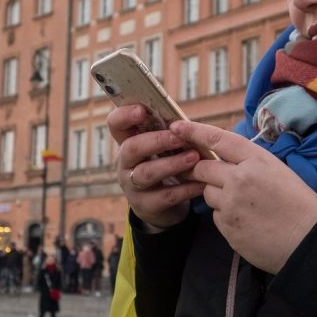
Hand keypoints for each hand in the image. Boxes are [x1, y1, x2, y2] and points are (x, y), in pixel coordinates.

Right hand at [108, 105, 205, 228]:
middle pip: (131, 148)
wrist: (161, 205)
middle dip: (156, 140)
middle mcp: (125, 163)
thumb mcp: (161, 148)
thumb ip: (168, 133)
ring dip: (171, 164)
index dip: (125, 115)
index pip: (115, 124)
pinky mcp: (145, 205)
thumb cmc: (163, 165)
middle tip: (179, 138)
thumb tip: (186, 122)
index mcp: (127, 142)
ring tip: (194, 158)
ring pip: (147, 173)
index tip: (142, 110)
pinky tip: (201, 183)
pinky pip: (165, 196)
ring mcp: (131, 186)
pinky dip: (185, 189)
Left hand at [172, 120, 316, 273]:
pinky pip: (215, 215)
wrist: (309, 242)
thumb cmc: (300, 206)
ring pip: (208, 193)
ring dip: (218, 196)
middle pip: (204, 168)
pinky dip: (225, 216)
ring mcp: (231, 203)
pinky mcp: (227, 226)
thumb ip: (250, 164)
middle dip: (202, 171)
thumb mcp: (279, 172)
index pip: (218, 139)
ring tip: (245, 206)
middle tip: (210, 177)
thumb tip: (226, 162)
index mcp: (257, 160)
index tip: (177, 126)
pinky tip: (246, 222)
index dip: (194, 131)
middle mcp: (239, 178)